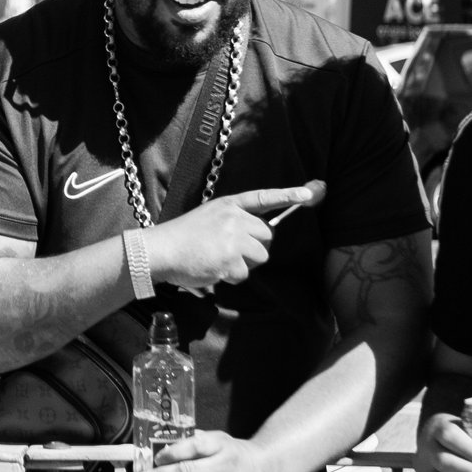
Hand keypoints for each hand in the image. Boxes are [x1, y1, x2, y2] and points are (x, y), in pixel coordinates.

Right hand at [143, 181, 326, 291]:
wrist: (160, 250)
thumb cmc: (184, 236)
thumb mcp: (211, 216)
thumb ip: (234, 220)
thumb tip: (262, 234)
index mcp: (229, 205)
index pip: (263, 198)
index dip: (288, 195)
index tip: (310, 194)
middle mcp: (234, 219)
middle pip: (267, 237)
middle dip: (256, 247)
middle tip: (230, 250)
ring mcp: (233, 240)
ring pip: (260, 257)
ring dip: (245, 264)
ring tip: (220, 259)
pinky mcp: (230, 261)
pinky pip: (244, 274)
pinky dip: (231, 277)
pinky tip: (214, 269)